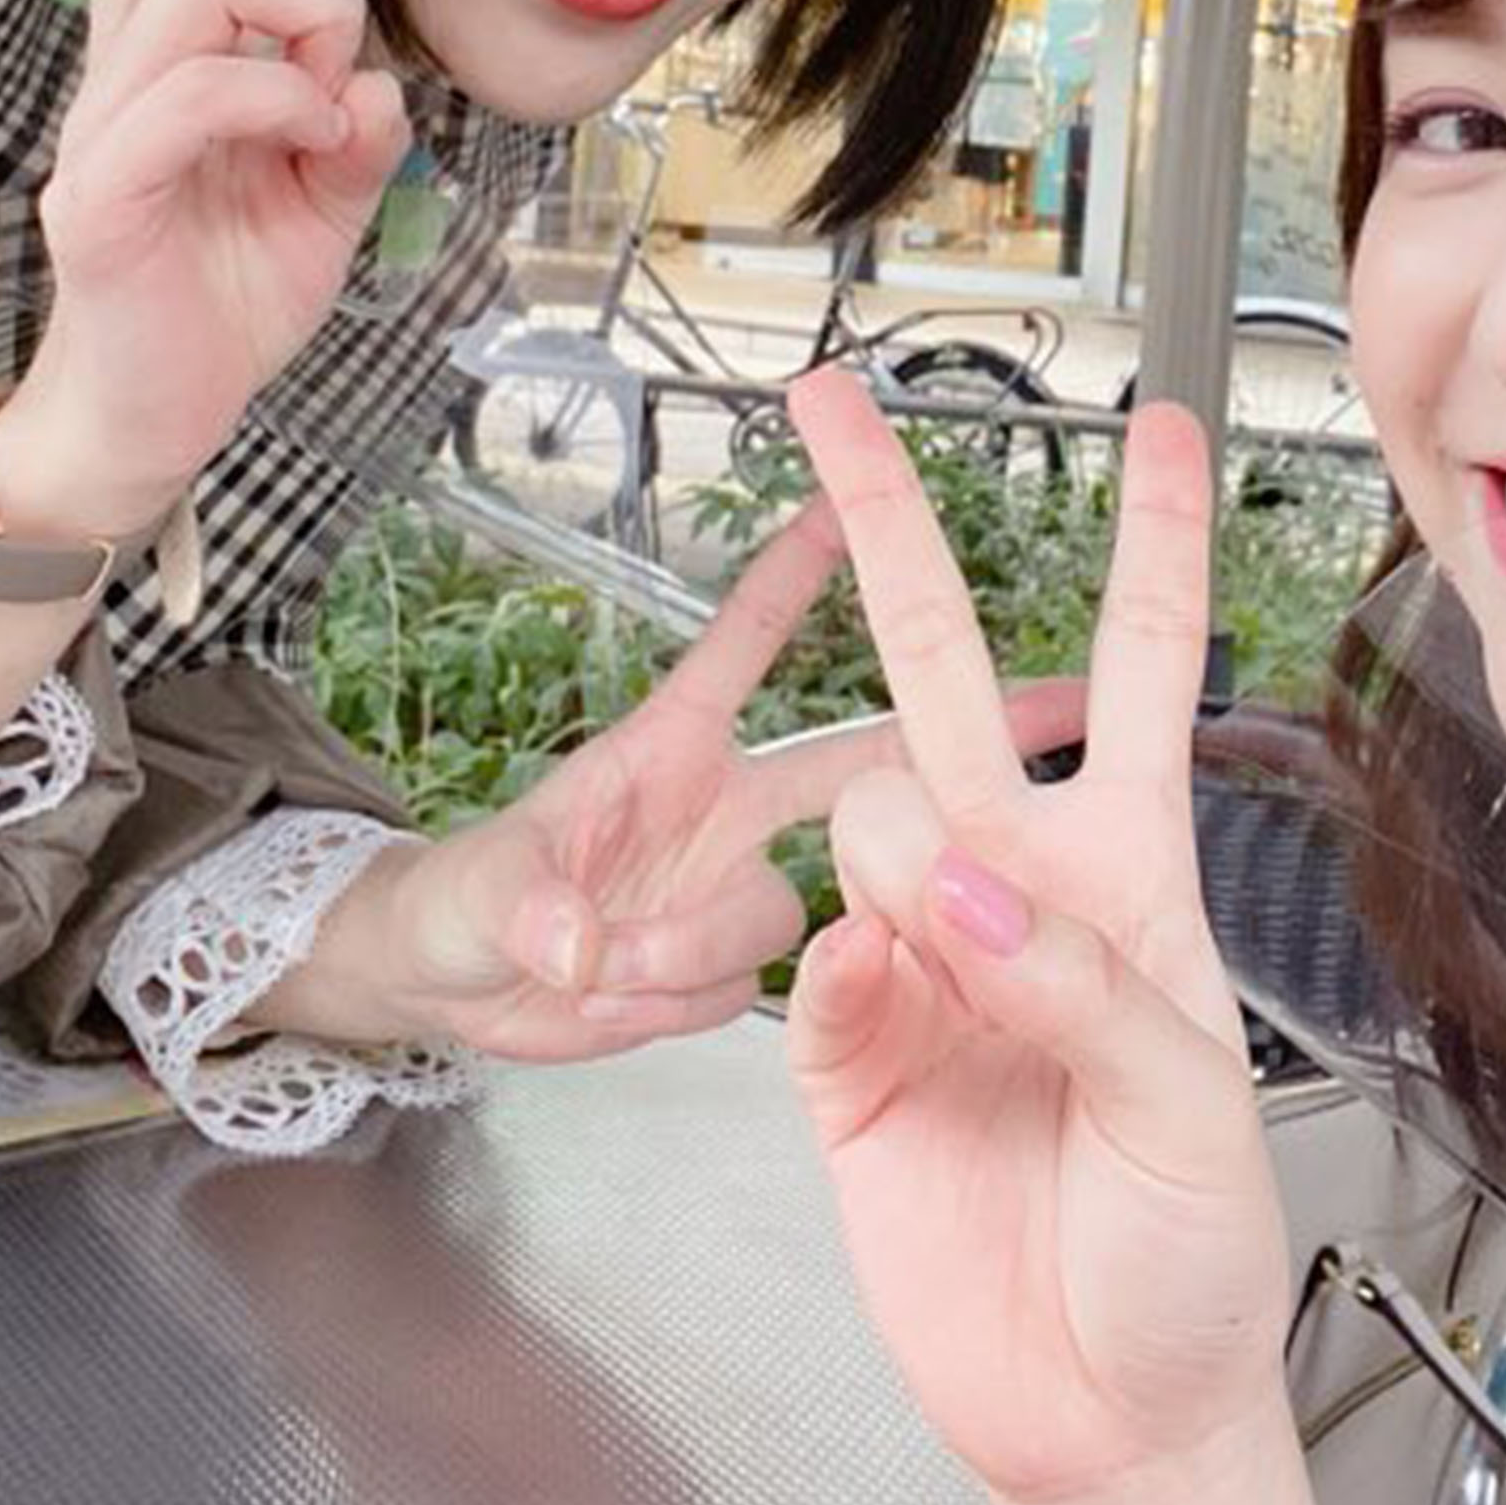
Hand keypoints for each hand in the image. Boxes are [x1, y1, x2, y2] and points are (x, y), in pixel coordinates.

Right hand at [0, 0, 449, 531]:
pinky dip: (283, 115)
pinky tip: (301, 163)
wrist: (157, 419)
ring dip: (311, 47)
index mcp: (177, 51)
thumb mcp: (331, 198)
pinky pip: (203, 91)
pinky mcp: (100, 186)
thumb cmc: (231, 297)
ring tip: (321, 138)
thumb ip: (356, 121)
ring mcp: (105, 119)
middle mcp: (127, 63)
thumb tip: (367, 78)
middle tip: (359, 29)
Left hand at [285, 501, 1092, 1063]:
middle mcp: (722, 813)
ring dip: (690, 951)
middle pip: (856, 770)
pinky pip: (739, 993)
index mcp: (667, 751)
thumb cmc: (455, 899)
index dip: (799, 575)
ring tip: (601, 965)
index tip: (856, 500)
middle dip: (948, 742)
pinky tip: (613, 997)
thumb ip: (531, 908)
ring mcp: (730, 893)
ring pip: (781, 917)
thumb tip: (577, 939)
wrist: (451, 991)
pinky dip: (671, 1004)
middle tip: (1054, 711)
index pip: (747, 646)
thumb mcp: (475, 889)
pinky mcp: (723, 971)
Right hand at [783, 370, 1295, 1504]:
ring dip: (893, 854)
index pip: (1142, 669)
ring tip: (948, 957)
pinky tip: (895, 1039)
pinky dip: (845, 979)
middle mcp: (1020, 887)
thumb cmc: (1191, 1257)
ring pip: (866, 816)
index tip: (1170, 421)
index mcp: (1132, 873)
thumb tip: (932, 868)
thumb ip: (1071, 978)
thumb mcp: (1188, 1112)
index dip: (1160, 543)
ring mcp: (924, 959)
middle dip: (893, 528)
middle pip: (948, 670)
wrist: (1105, 1420)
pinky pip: (814, 963)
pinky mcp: (838, 1048)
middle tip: (834, 405)